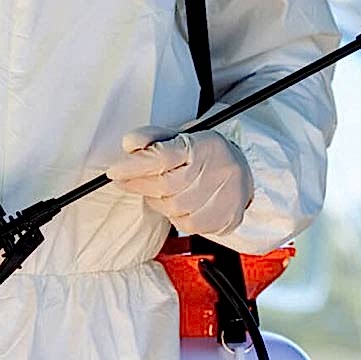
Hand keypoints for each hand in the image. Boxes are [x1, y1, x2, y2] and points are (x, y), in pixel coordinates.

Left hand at [107, 127, 252, 235]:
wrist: (245, 173)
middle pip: (165, 185)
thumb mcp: (181, 135)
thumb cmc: (207, 154)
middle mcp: (216, 170)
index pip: (163, 156)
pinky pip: (186, 224)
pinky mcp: (224, 218)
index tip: (115, 171)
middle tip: (125, 179)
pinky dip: (174, 216)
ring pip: (173, 208)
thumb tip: (129, 144)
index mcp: (202, 146)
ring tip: (161, 190)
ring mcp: (223, 196)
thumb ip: (153, 138)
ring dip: (158, 201)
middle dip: (139, 184)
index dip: (135, 166)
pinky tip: (178, 204)